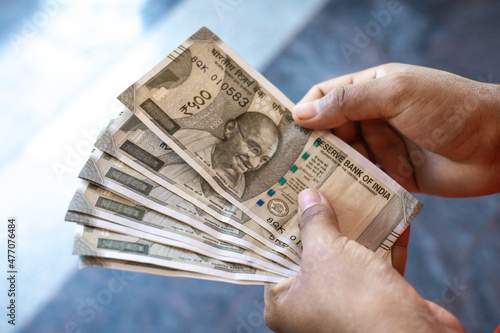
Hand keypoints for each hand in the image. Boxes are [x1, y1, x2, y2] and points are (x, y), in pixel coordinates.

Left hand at [264, 189, 463, 332]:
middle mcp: (310, 309)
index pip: (274, 258)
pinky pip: (375, 267)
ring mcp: (344, 307)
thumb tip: (308, 197)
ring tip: (356, 194)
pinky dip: (384, 245)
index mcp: (284, 304)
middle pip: (311, 255)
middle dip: (321, 222)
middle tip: (322, 189)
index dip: (283, 226)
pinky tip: (392, 217)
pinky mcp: (376, 304)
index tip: (288, 199)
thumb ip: (315, 222)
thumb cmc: (354, 299)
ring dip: (356, 229)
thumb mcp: (326, 251)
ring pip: (346, 259)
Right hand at [293, 63, 499, 196]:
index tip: (284, 135)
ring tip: (313, 191)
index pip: (325, 96)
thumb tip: (301, 112)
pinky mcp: (393, 174)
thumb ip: (348, 101)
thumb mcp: (396, 93)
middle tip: (292, 170)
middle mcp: (372, 118)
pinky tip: (340, 201)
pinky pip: (365, 181)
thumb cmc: (450, 108)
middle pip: (330, 132)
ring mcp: (383, 147)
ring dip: (334, 172)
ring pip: (345, 159)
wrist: (499, 146)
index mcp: (371, 89)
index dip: (304, 111)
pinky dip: (354, 189)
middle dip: (315, 149)